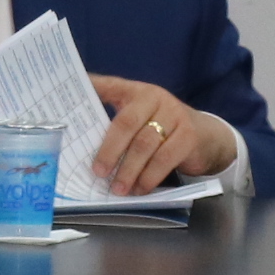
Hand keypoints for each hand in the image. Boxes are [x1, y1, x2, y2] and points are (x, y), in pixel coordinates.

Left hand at [91, 76, 234, 194]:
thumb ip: (117, 125)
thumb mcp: (141, 120)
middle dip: (109, 150)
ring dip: (129, 170)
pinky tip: (140, 189)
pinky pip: (165, 159)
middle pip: (126, 123)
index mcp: (136, 91)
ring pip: (145, 144)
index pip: (110, 85)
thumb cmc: (162, 131)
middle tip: (98, 172)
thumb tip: (80, 143)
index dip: (90, 87)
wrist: (206, 137)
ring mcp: (174, 114)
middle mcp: (154, 97)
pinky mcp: (189, 135)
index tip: (68, 89)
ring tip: (118, 189)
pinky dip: (150, 177)